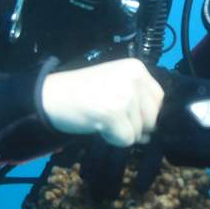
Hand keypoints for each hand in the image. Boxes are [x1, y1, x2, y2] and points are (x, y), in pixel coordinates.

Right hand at [41, 59, 163, 147]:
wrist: (50, 96)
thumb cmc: (82, 93)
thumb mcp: (115, 86)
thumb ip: (138, 103)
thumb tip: (154, 134)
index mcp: (137, 68)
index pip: (159, 100)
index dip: (146, 114)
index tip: (124, 113)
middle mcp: (134, 78)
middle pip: (153, 118)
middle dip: (135, 125)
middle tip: (110, 116)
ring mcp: (124, 95)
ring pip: (140, 131)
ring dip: (121, 132)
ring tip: (101, 118)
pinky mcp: (113, 112)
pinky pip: (126, 140)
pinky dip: (112, 139)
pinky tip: (97, 125)